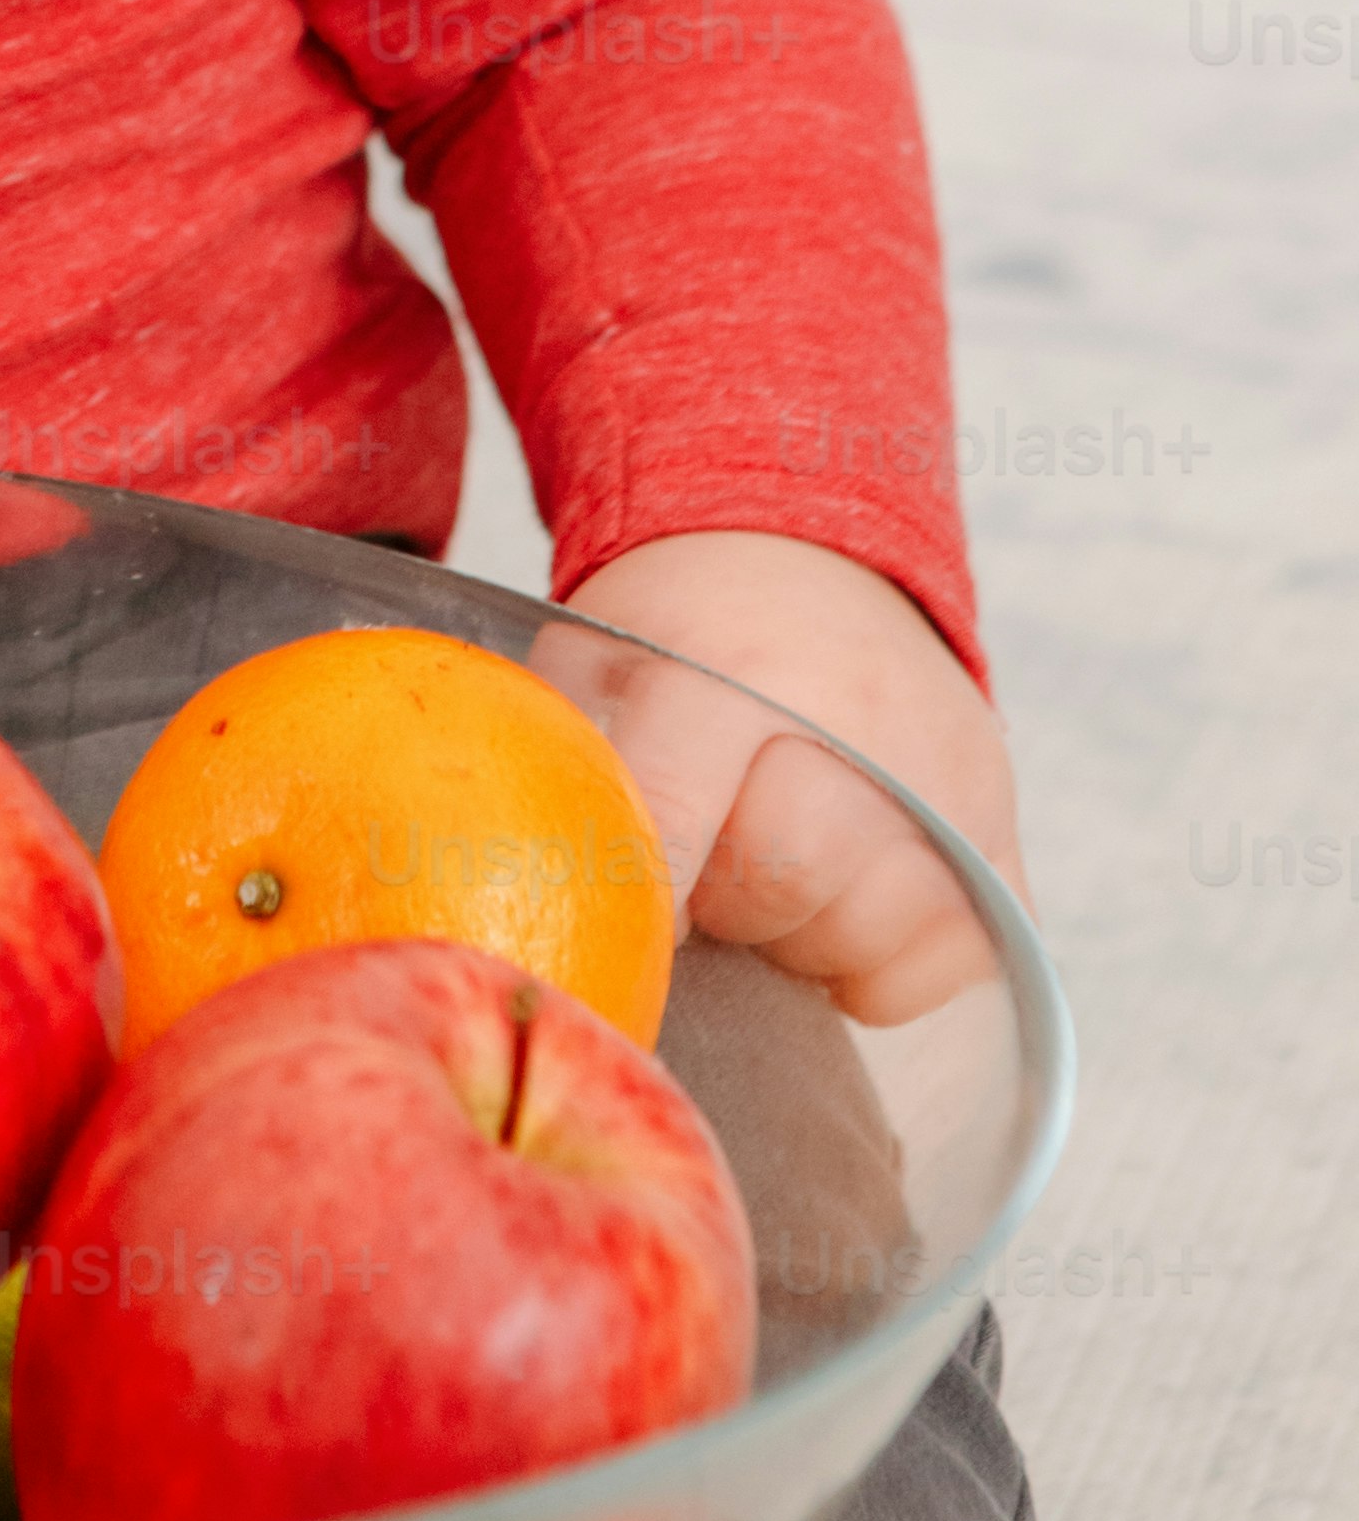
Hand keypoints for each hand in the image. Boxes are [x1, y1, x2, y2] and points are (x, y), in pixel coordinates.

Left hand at [536, 531, 1027, 1025]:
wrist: (800, 558)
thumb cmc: (678, 637)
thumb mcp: (589, 664)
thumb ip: (557, 768)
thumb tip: (520, 901)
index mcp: (726, 667)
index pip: (673, 815)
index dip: (638, 899)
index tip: (626, 930)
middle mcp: (854, 715)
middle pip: (785, 881)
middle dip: (727, 899)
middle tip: (709, 858)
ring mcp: (946, 774)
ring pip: (872, 937)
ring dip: (803, 933)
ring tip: (775, 864)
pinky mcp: (999, 831)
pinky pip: (948, 962)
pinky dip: (883, 961)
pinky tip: (840, 897)